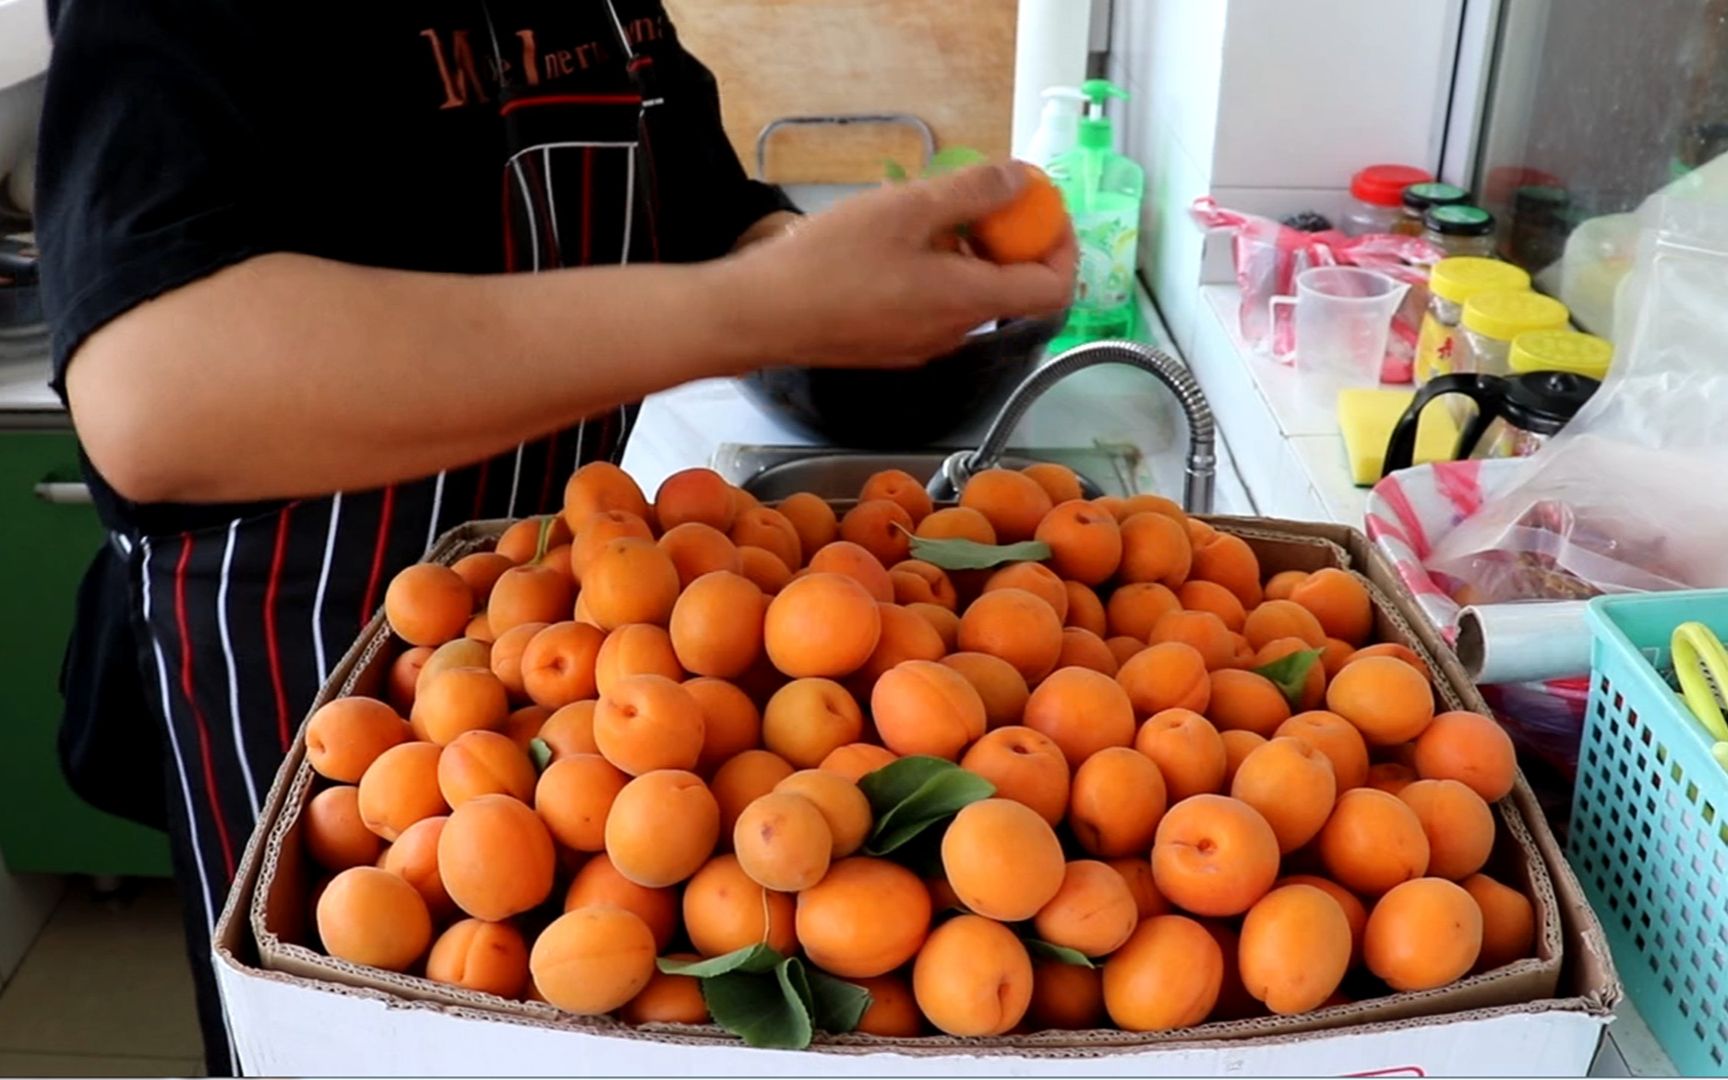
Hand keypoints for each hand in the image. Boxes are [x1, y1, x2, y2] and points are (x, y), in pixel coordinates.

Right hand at [718, 163, 1077, 369]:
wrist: (760, 317)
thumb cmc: (830, 262)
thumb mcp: (906, 209)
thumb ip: (971, 193)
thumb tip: (1020, 179)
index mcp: (969, 301)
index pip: (1053, 288)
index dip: (1063, 246)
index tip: (1045, 209)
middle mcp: (955, 333)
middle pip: (1012, 290)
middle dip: (1010, 240)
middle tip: (980, 198)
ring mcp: (923, 345)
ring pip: (970, 296)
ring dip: (968, 254)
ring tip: (927, 214)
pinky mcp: (893, 347)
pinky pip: (935, 307)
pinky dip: (937, 273)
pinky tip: (895, 245)